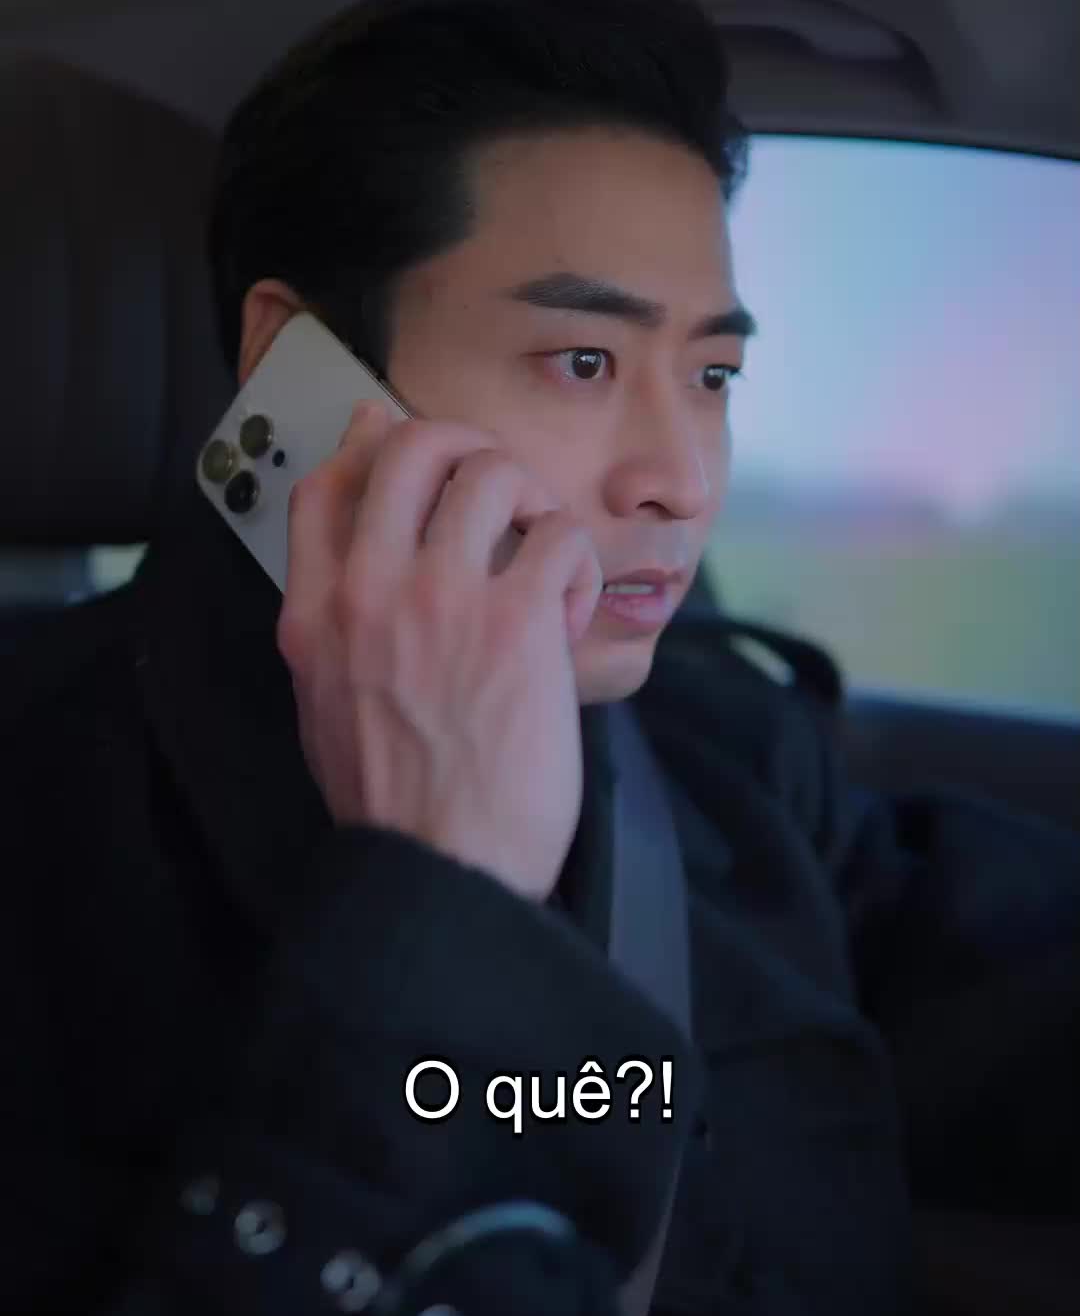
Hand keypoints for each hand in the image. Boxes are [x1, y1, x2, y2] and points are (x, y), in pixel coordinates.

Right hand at [276, 402, 601, 900]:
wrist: (442, 869)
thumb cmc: (396, 802)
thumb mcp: (326, 702)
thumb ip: (336, 617)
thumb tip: (356, 555)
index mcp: (316, 615)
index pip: (327, 484)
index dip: (373, 446)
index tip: (407, 451)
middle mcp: (371, 592)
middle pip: (412, 446)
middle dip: (465, 446)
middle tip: (497, 487)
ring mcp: (444, 600)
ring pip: (495, 473)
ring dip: (532, 502)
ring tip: (540, 552)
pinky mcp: (518, 623)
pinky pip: (560, 537)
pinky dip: (576, 565)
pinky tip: (568, 610)